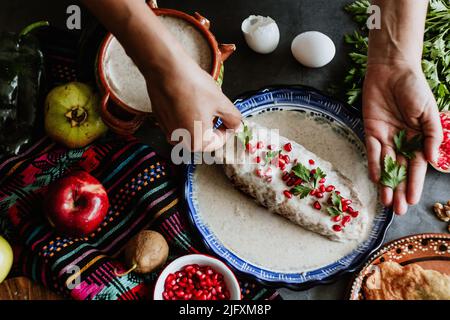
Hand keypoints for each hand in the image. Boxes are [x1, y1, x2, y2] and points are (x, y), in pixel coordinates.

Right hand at [145, 54, 240, 151]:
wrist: (166, 69)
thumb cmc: (192, 85)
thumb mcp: (221, 102)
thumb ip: (233, 119)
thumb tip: (236, 125)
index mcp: (197, 141)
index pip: (218, 142)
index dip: (228, 130)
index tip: (231, 121)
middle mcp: (180, 141)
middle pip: (203, 138)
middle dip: (213, 126)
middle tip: (218, 110)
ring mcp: (168, 131)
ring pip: (191, 130)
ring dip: (200, 120)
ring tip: (203, 102)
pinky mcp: (161, 120)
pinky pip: (178, 122)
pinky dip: (186, 115)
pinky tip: (190, 100)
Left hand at [363, 62, 441, 214]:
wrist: (392, 70)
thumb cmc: (414, 88)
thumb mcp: (429, 112)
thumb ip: (432, 136)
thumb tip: (433, 160)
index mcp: (418, 139)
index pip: (417, 166)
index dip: (414, 184)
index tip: (413, 200)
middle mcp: (401, 142)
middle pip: (400, 171)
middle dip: (399, 190)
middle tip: (398, 210)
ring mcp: (385, 138)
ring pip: (385, 166)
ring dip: (386, 184)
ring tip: (387, 202)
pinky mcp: (369, 131)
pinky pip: (371, 152)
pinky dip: (373, 165)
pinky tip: (376, 179)